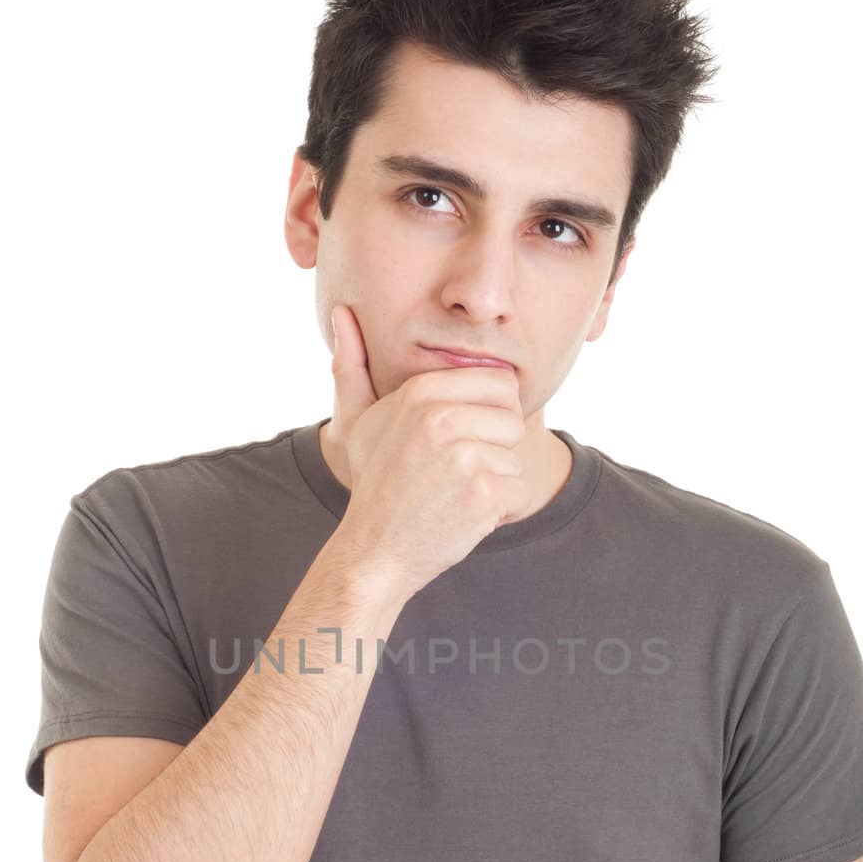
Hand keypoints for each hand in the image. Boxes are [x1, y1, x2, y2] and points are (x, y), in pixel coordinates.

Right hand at [327, 303, 532, 600]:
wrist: (374, 551)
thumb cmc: (374, 484)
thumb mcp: (358, 419)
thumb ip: (353, 363)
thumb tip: (342, 310)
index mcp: (420, 392)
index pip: (498, 382)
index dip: (488, 414)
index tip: (461, 441)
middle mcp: (440, 418)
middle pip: (513, 416)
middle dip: (495, 446)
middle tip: (457, 472)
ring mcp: (463, 456)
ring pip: (516, 456)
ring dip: (496, 481)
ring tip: (456, 495)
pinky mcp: (482, 494)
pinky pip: (519, 490)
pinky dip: (501, 510)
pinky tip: (465, 516)